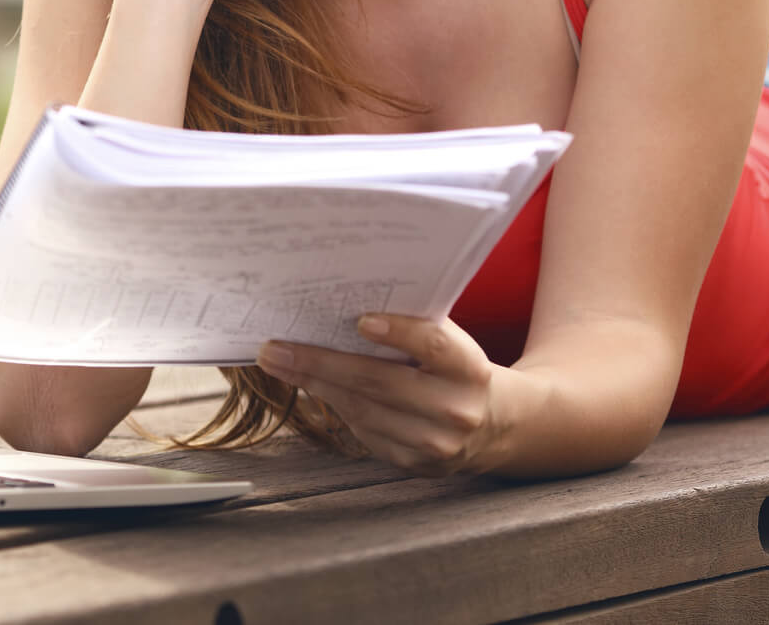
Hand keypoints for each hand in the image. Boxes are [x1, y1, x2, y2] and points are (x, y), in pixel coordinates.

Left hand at [255, 315, 502, 476]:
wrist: (492, 424)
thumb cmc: (453, 368)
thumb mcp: (450, 343)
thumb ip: (412, 327)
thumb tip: (339, 304)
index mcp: (469, 368)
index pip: (434, 346)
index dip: (399, 333)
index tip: (360, 321)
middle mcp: (456, 409)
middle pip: (380, 382)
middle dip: (319, 363)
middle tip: (275, 348)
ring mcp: (436, 443)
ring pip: (362, 410)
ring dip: (313, 385)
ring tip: (277, 364)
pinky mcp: (416, 464)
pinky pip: (364, 431)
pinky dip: (333, 406)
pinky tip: (308, 386)